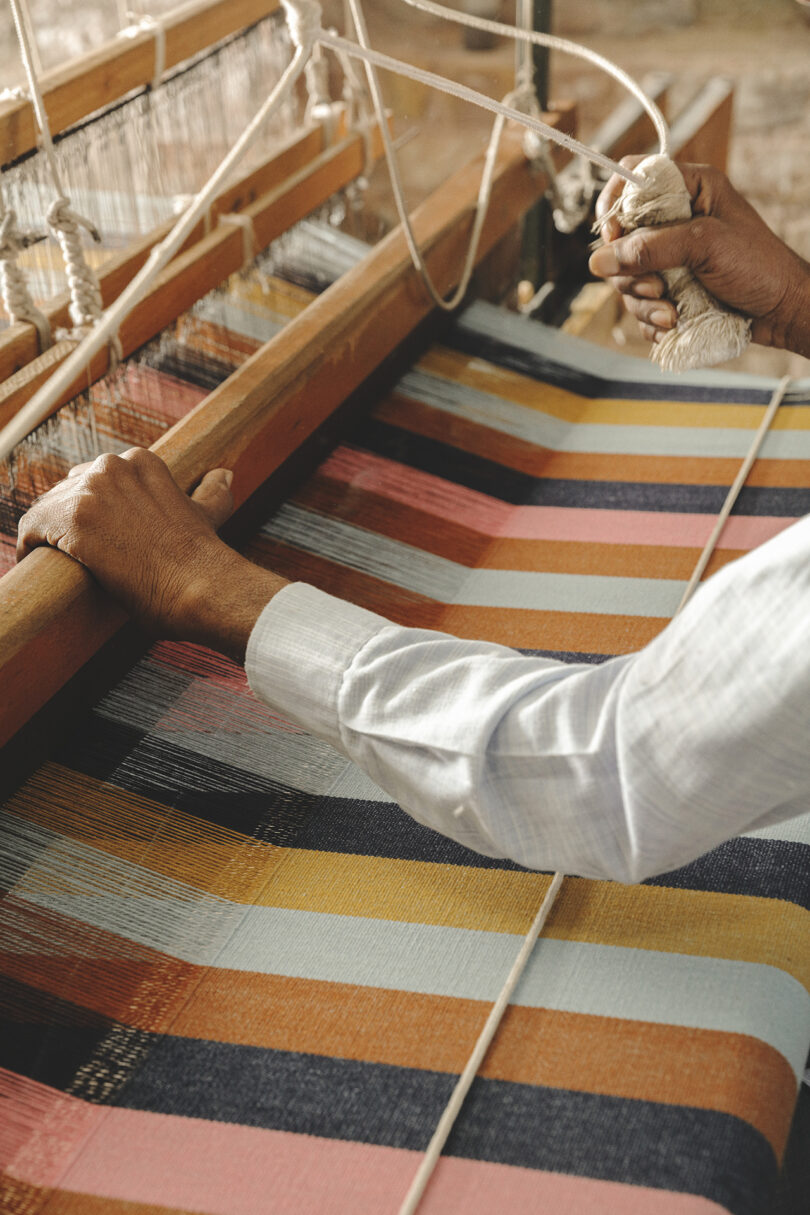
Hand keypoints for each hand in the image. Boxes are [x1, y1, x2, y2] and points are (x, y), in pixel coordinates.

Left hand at [16, 448, 286, 659]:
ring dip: (46, 535)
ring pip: (46, 509)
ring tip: (55, 561)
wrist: (202, 588)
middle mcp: (112, 467)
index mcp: (140, 461)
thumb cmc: (203, 561)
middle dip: (66, 520)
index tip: (95, 534)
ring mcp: (91, 492)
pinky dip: (28, 545)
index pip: (95, 479)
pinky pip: (30, 528)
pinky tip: (35, 561)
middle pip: (67, 490)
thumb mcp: (208, 515)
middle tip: (73, 551)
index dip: (91, 510)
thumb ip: (212, 493)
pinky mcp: (72, 522)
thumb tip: (223, 475)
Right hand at [589, 158, 809, 356]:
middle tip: (657, 288)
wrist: (783, 310)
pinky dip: (650, 319)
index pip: (633, 179)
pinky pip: (640, 304)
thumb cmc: (759, 266)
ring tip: (671, 315)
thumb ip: (651, 248)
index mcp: (689, 190)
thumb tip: (598, 260)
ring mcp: (671, 257)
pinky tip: (673, 324)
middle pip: (621, 238)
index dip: (615, 206)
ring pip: (627, 278)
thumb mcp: (705, 246)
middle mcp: (675, 220)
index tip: (613, 237)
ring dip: (642, 302)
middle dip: (631, 271)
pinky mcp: (670, 289)